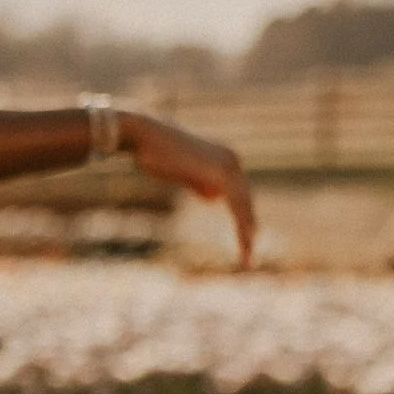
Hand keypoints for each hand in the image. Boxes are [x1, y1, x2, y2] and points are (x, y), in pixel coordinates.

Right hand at [127, 112, 255, 265]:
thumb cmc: (155, 153)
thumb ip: (200, 184)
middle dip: (248, 228)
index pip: (239, 194)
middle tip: (249, 256)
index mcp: (225, 158)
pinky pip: (236, 204)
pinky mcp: (221, 172)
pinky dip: (241, 224)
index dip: (243, 218)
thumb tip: (213, 198)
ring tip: (247, 256)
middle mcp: (232, 159)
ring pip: (243, 204)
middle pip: (245, 200)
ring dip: (246, 233)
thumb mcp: (182, 173)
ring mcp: (229, 164)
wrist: (143, 136)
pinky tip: (245, 241)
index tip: (245, 240)